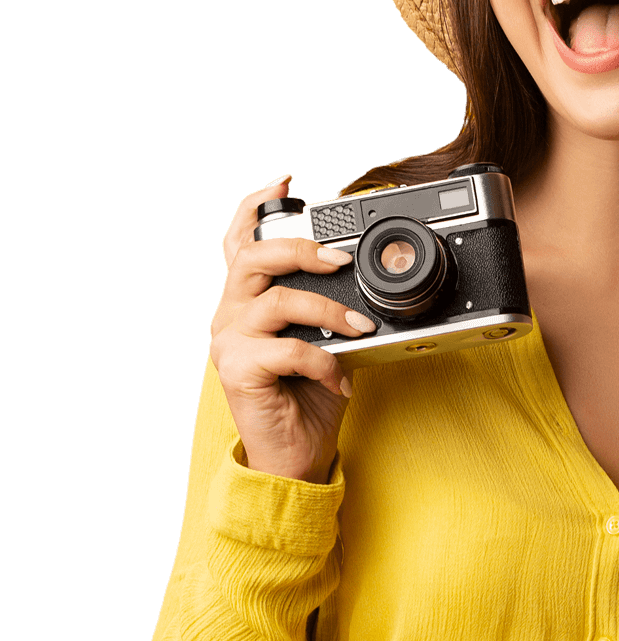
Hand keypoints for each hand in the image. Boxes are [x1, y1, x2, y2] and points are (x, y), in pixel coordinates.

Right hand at [209, 175, 376, 482]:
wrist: (294, 455)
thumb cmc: (308, 397)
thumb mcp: (327, 341)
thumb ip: (332, 307)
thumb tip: (367, 282)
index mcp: (248, 300)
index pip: (240, 242)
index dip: (255, 208)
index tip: (284, 184)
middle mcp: (231, 314)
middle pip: (255, 257)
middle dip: (303, 250)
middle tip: (341, 259)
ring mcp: (229, 340)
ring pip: (277, 301)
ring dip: (328, 310)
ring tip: (358, 327)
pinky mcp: (237, 369)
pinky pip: (289, 349)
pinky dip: (324, 360)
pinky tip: (339, 377)